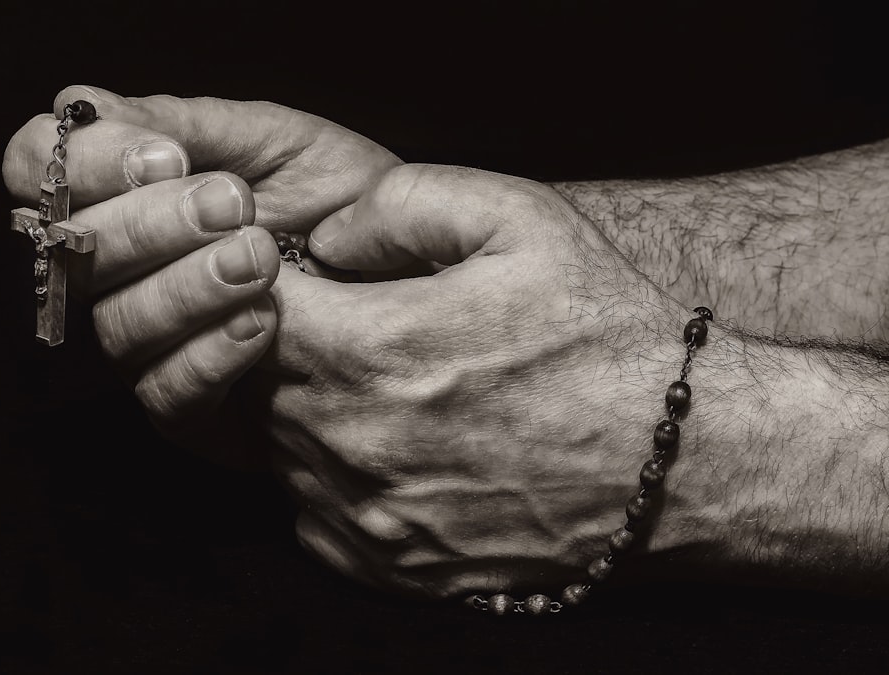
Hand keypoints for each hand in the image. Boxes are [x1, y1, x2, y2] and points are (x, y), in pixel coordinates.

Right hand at [2, 86, 400, 458]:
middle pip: (77, 252)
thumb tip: (89, 108)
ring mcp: (151, 342)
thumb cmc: (341, 204)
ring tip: (260, 260)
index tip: (167, 157)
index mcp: (129, 195)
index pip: (39, 170)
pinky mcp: (190, 407)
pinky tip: (260, 324)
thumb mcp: (278, 143)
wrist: (407, 277)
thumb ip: (187, 123)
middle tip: (231, 205)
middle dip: (151, 224)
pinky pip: (165, 395)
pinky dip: (209, 356)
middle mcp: (124, 272)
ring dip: (187, 287)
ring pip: (118, 325)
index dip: (87, 163)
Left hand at [253, 164, 736, 596]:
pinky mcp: (393, 564)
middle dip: (281, 345)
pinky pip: (312, 516)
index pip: (245, 308)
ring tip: (378, 382)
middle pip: (254, 384)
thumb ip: (399, 204)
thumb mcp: (518, 218)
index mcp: (369, 352)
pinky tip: (388, 448)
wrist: (677, 458)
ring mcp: (370, 515)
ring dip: (305, 410)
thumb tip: (324, 239)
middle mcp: (352, 445)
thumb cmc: (603, 332)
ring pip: (278, 451)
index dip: (261, 281)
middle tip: (344, 322)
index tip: (302, 273)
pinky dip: (330, 479)